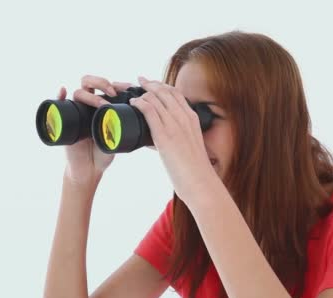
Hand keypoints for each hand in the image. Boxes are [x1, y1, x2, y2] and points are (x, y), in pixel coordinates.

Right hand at [61, 75, 132, 185]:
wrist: (89, 168)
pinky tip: (63, 91)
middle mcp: (87, 105)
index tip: (130, 88)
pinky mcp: (63, 120)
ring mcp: (76, 111)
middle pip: (89, 82)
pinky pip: (57, 105)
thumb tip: (147, 117)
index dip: (118, 83)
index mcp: (102, 105)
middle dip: (102, 82)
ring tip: (103, 105)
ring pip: (78, 92)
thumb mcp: (119, 136)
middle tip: (114, 92)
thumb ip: (128, 126)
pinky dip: (58, 96)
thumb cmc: (104, 152)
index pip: (106, 86)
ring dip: (91, 95)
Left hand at [129, 76, 217, 201]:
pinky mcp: (164, 135)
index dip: (162, 86)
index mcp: (192, 119)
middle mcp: (184, 118)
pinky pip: (150, 111)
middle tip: (139, 81)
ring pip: (156, 98)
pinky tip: (133, 102)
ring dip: (142, 91)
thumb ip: (178, 138)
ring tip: (131, 90)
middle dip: (150, 84)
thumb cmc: (195, 169)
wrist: (200, 182)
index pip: (176, 94)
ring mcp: (174, 125)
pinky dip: (140, 103)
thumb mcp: (190, 146)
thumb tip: (161, 139)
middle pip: (165, 91)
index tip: (152, 84)